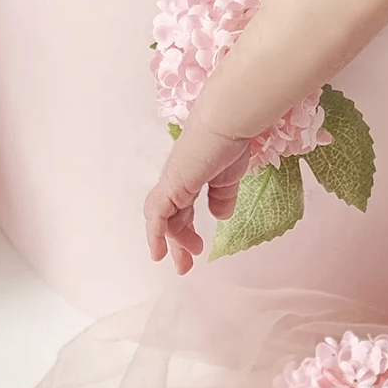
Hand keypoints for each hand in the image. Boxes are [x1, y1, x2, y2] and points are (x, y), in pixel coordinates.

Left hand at [143, 124, 250, 273]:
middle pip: (170, 218)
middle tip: (185, 265)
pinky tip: (160, 250)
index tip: (195, 250)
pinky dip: (155, 233)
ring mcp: (172, 182)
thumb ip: (223, 197)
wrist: (226, 122)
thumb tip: (219, 216)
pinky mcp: (172, 184)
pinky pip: (157, 214)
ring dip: (172, 241)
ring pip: (162, 219)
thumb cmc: (231, 142)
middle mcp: (177, 181)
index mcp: (190, 177)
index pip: (182, 209)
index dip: (185, 231)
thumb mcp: (230, 178)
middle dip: (178, 243)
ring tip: (186, 261)